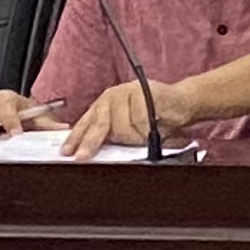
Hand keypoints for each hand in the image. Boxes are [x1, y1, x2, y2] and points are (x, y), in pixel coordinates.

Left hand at [57, 78, 185, 155]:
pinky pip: (139, 121)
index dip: (76, 138)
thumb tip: (95, 152)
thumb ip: (113, 136)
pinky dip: (147, 130)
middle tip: (83, 157)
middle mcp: (112, 96)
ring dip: (134, 137)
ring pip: (121, 126)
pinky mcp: (143, 92)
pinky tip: (154, 126)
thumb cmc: (156, 117)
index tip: (67, 153)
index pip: (86, 122)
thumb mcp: (130, 128)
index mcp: (105, 105)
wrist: (182, 102)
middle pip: (99, 124)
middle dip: (90, 143)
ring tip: (145, 134)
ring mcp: (127, 92)